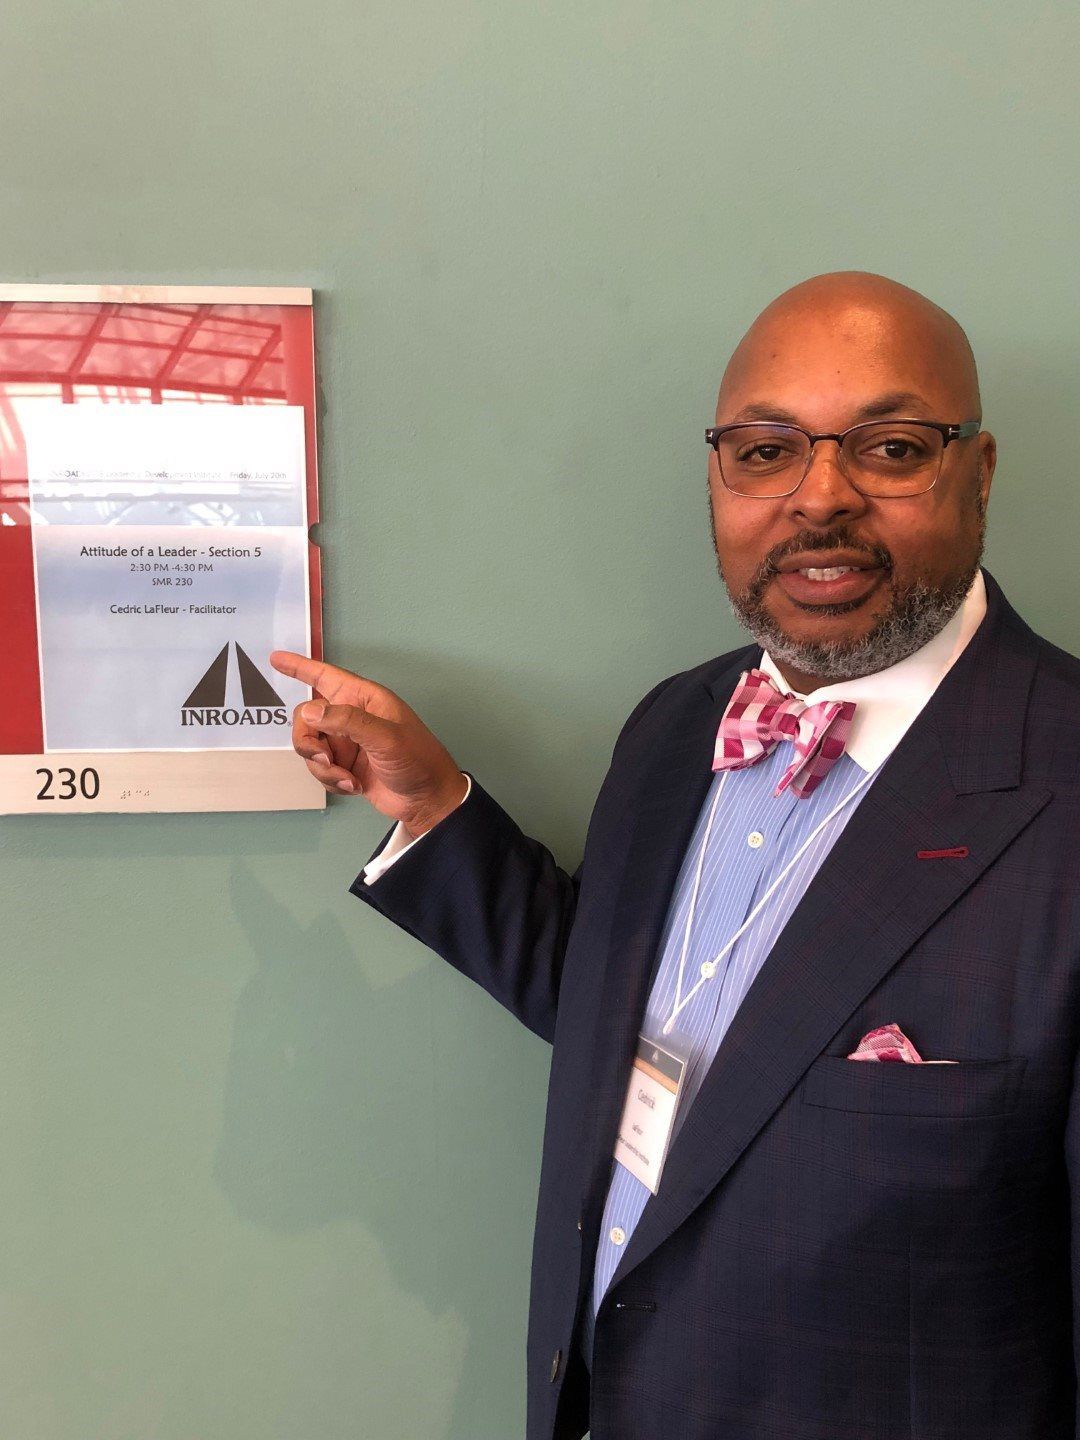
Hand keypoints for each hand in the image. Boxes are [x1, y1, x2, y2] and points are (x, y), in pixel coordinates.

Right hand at [269, 652, 469, 837]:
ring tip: (348, 779)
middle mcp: (351, 717)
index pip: (324, 676)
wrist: (427, 800)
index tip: (275, 659)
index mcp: (363, 699)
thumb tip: (310, 712)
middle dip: (308, 741)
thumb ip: (347, 721)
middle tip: (325, 759)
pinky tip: (355, 786)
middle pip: (306, 719)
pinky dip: (332, 781)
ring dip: (324, 768)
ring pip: (310, 748)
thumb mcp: (386, 737)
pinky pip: (320, 770)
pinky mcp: (345, 767)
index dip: (299, 667)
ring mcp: (347, 743)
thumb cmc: (418, 760)